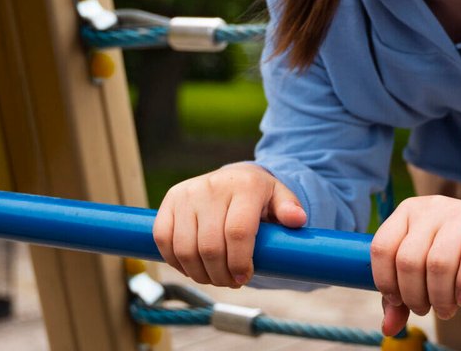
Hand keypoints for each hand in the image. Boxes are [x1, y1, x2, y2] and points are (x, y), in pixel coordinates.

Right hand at [152, 163, 306, 287]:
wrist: (233, 179)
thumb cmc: (259, 197)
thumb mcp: (280, 199)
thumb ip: (290, 209)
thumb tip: (297, 220)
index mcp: (245, 186)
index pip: (237, 232)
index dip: (240, 263)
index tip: (245, 278)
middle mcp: (213, 186)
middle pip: (210, 246)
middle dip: (221, 275)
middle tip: (231, 282)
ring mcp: (188, 192)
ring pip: (185, 248)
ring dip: (199, 273)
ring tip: (214, 278)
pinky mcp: (169, 200)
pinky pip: (164, 239)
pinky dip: (176, 262)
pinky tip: (193, 267)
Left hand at [369, 195, 460, 334]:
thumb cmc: (449, 255)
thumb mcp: (419, 269)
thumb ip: (399, 297)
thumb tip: (388, 328)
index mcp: (407, 211)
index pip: (382, 248)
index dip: (386, 281)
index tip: (398, 301)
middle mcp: (432, 207)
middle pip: (409, 260)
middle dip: (414, 296)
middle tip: (425, 310)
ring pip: (439, 262)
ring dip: (440, 297)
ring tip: (445, 310)